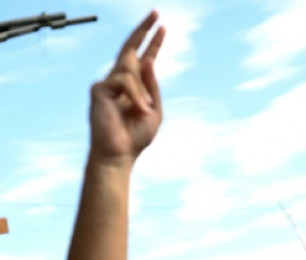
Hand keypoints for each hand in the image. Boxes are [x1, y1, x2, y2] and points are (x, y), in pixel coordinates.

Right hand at [89, 11, 163, 165]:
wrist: (120, 154)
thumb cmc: (136, 136)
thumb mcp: (154, 110)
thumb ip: (153, 86)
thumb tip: (149, 60)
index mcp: (136, 86)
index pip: (145, 59)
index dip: (153, 43)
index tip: (162, 27)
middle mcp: (120, 81)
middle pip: (131, 49)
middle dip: (143, 31)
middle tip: (155, 13)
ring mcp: (108, 84)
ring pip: (131, 71)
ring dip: (142, 93)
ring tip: (144, 112)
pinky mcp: (99, 89)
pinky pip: (124, 81)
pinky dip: (135, 96)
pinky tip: (136, 110)